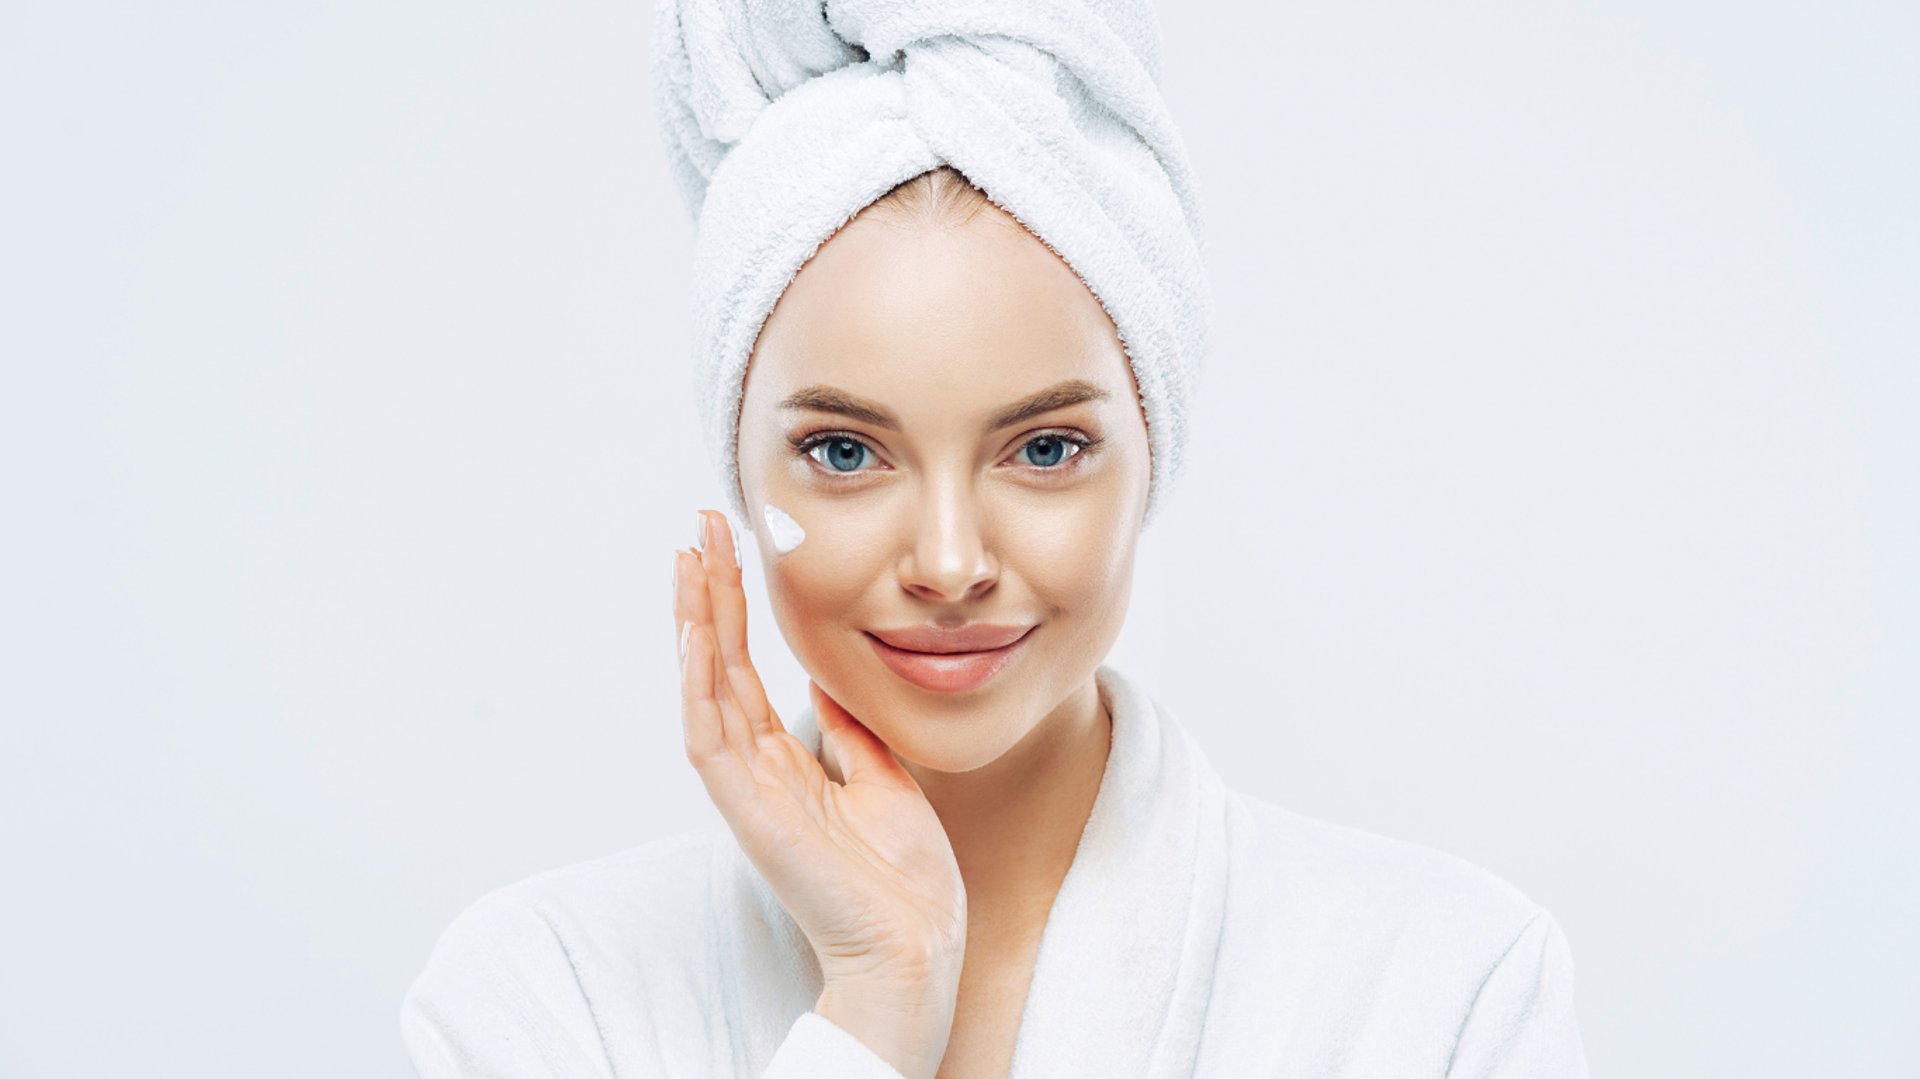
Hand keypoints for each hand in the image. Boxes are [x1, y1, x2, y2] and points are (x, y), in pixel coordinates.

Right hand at [672, 510, 966, 1063]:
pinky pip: (710, 737)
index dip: (734, 609)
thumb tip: (829, 679)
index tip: (729, 548)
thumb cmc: (904, 877)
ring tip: (689, 557)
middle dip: (708, 593)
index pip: (745, 670)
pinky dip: (699, 683)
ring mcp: (748, 789)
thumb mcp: (883, 776)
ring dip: (694, 621)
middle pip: (716, 665)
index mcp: (785, 762)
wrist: (917, 942)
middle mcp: (756, 768)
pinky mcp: (750, 811)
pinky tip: (697, 631)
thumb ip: (849, 729)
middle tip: (699, 526)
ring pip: (703, 689)